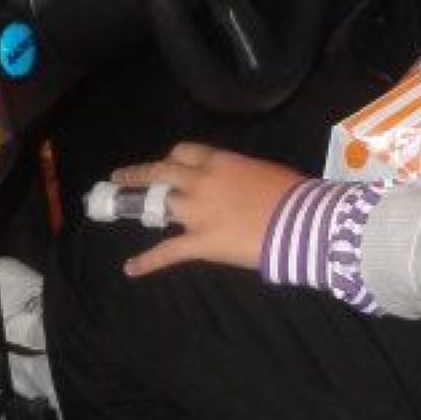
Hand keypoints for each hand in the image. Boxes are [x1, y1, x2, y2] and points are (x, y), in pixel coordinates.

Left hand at [105, 141, 301, 278]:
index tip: (167, 163)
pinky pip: (167, 252)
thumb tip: (239, 183)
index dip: (173, 158)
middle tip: (121, 177)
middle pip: (161, 171)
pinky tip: (131, 268)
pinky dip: (147, 261)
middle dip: (139, 174)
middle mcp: (201, 181)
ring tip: (126, 212)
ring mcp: (196, 212)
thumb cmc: (292, 193)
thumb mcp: (264, 171)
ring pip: (160, 205)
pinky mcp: (199, 242)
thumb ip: (243, 174)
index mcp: (221, 161)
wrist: (299, 220)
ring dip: (143, 208)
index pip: (186, 151)